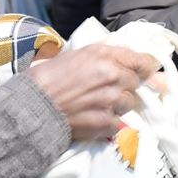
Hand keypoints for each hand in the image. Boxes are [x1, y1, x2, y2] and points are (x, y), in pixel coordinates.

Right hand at [24, 45, 156, 141]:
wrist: (32, 107)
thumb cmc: (47, 78)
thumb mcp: (76, 55)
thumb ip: (106, 57)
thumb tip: (132, 64)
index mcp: (105, 55)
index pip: (143, 61)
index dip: (145, 67)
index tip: (144, 72)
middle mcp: (113, 75)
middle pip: (135, 82)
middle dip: (125, 86)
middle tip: (105, 89)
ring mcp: (112, 100)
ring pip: (130, 103)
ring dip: (118, 104)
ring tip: (96, 104)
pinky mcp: (107, 122)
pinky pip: (119, 122)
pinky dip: (108, 121)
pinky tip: (91, 117)